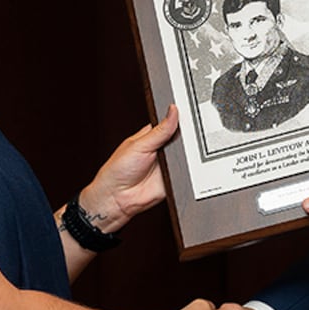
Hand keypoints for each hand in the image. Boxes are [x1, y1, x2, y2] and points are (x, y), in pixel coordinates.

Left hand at [79, 105, 178, 230]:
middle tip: (188, 135)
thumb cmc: (118, 170)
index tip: (191, 112)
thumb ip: (160, 131)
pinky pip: (188, 171)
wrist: (117, 198)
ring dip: (188, 153)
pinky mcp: (175, 178)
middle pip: (183, 138)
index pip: (171, 122)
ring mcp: (169, 164)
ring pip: (188, 154)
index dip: (181, 117)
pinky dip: (190, 169)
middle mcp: (162, 149)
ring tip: (183, 153)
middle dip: (188, 136)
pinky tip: (186, 166)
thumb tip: (173, 111)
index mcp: (152, 135)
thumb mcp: (140, 145)